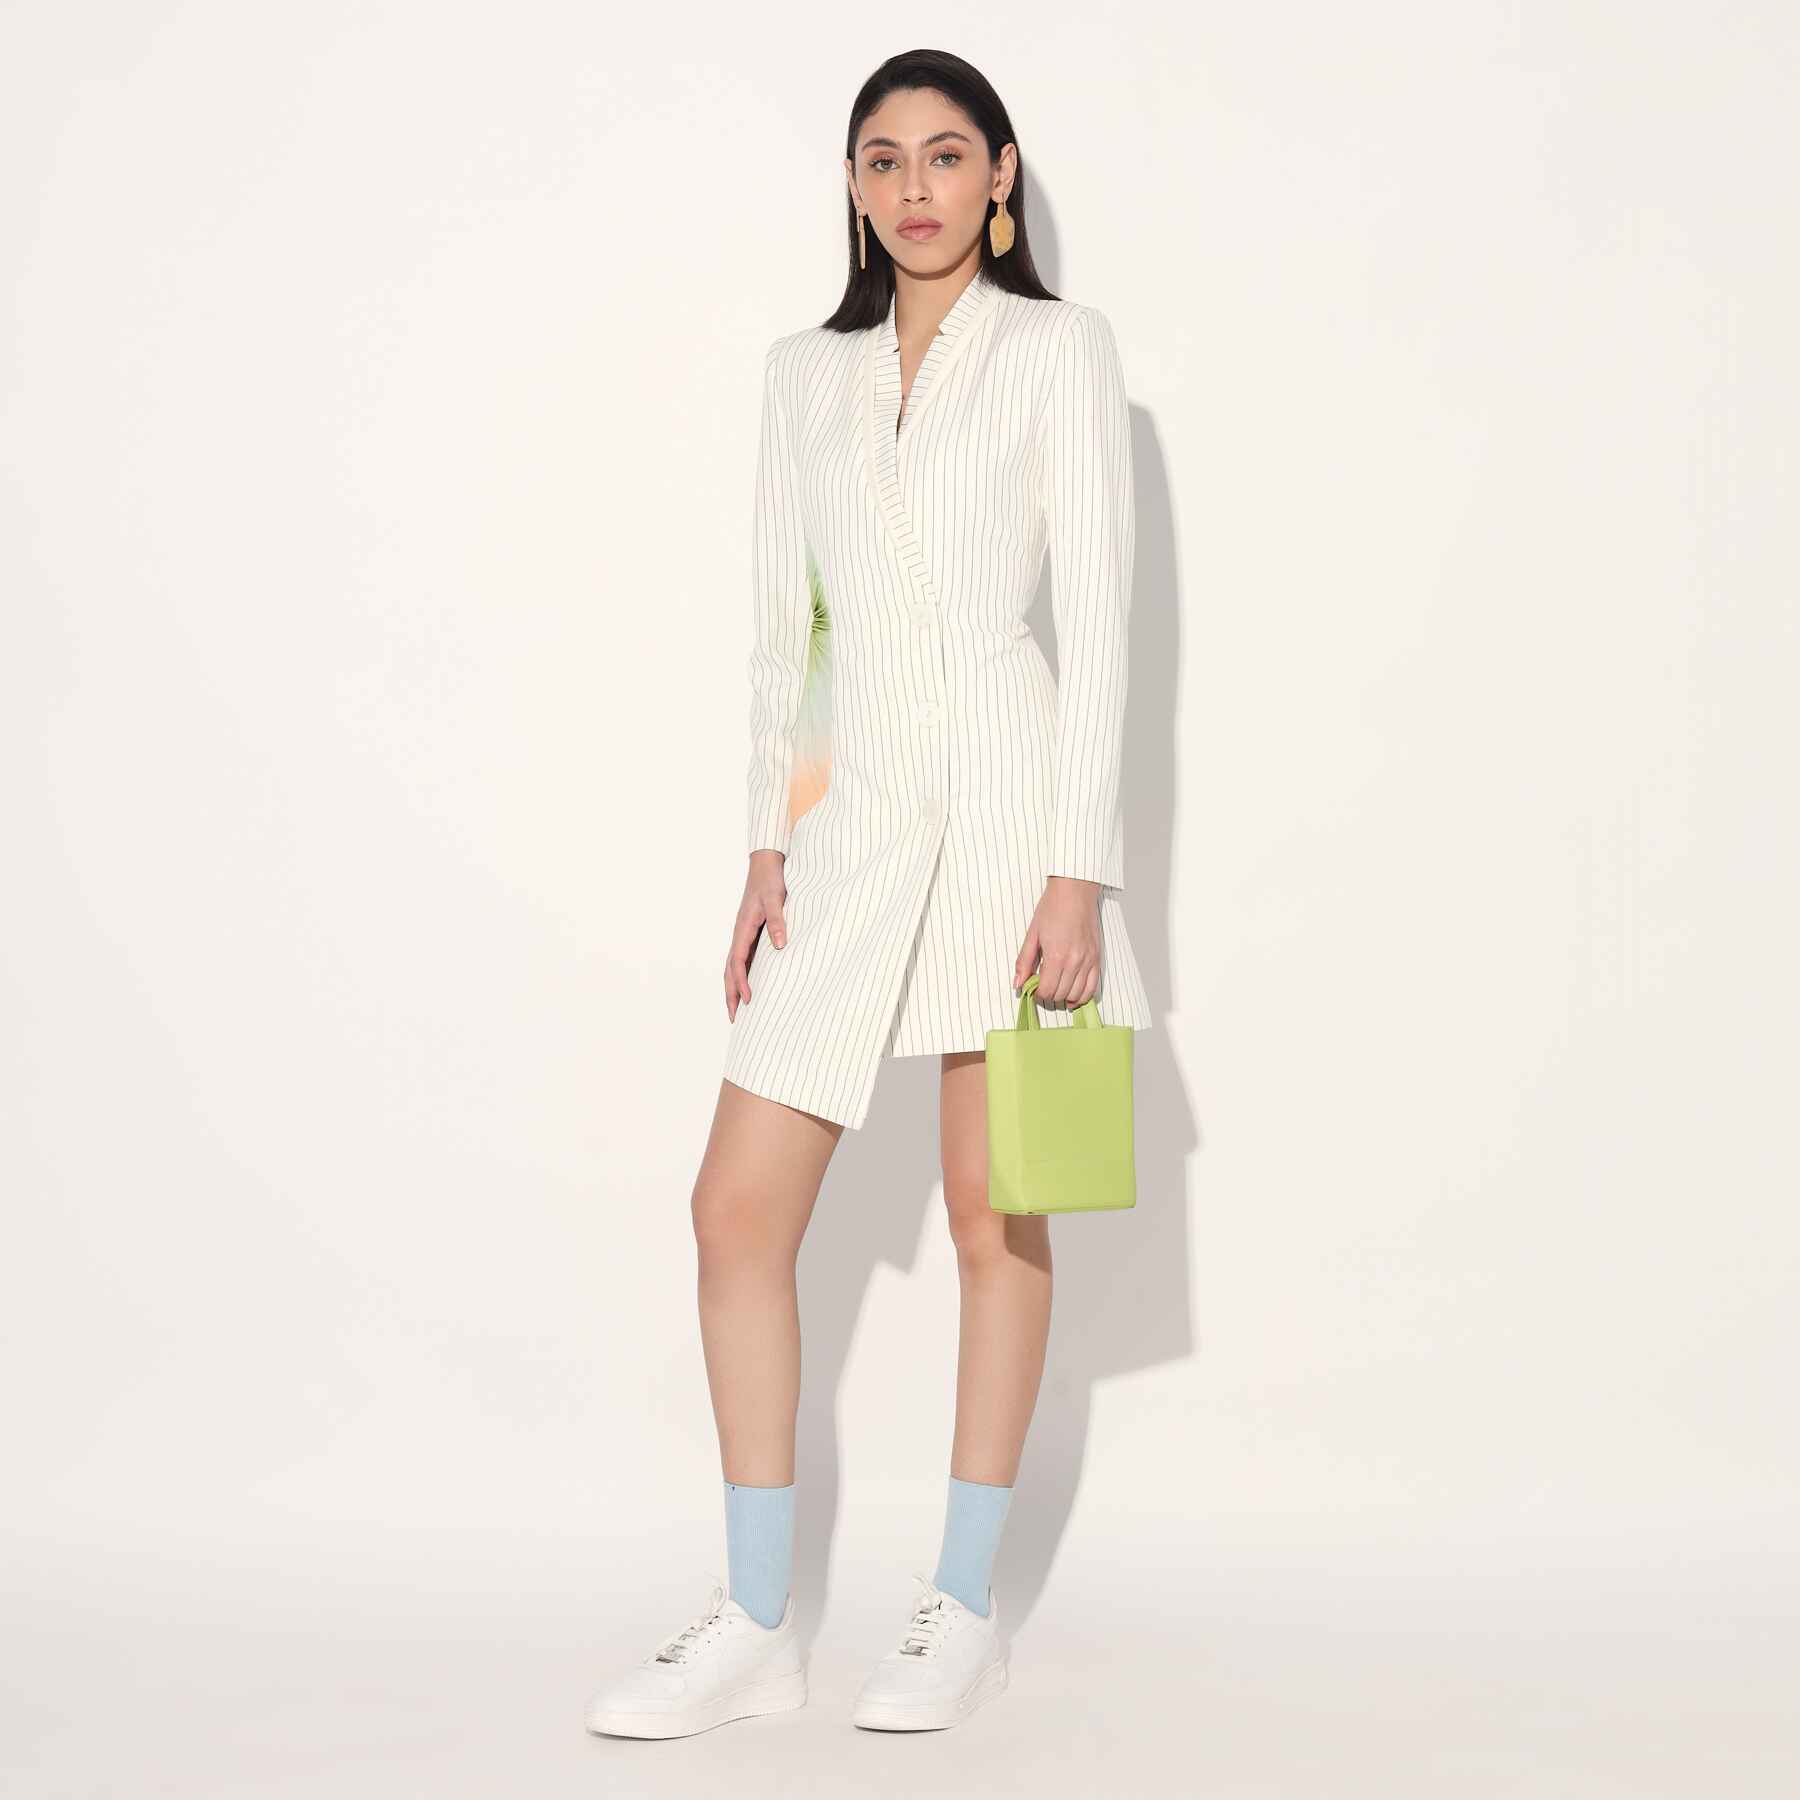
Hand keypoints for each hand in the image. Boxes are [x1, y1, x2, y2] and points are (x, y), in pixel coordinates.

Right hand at [725, 850, 789, 1020]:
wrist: (766, 863)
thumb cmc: (771, 880)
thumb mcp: (776, 898)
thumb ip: (778, 921)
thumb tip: (780, 945)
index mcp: (743, 928)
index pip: (737, 962)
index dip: (741, 983)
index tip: (748, 1001)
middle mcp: (740, 934)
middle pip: (730, 970)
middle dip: (731, 994)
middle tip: (735, 1019)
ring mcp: (744, 934)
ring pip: (734, 966)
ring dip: (734, 987)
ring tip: (738, 1009)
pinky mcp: (751, 932)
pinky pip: (743, 958)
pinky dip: (742, 975)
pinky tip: (751, 984)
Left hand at [1013, 876, 1103, 1006]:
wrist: (1075, 891)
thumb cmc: (1053, 908)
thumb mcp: (1032, 934)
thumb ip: (1024, 961)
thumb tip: (1018, 983)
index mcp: (1056, 956)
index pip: (1047, 990)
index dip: (1037, 993)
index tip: (1033, 987)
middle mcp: (1075, 961)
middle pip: (1061, 994)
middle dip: (1049, 995)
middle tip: (1042, 987)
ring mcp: (1088, 960)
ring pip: (1077, 995)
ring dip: (1064, 997)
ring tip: (1056, 990)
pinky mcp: (1097, 958)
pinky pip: (1093, 987)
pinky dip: (1083, 996)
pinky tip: (1073, 995)